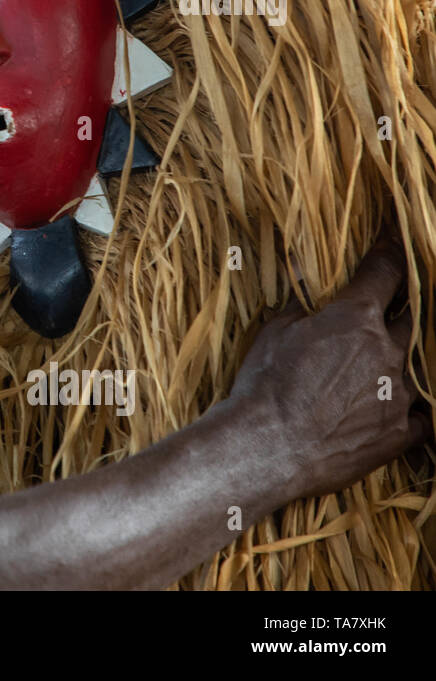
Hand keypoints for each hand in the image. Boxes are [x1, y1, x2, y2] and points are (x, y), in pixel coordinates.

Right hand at [229, 237, 429, 497]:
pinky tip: (394, 411)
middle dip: (402, 309)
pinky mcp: (399, 433)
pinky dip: (408, 410)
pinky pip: (421, 417)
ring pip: (417, 368)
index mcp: (355, 318)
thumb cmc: (264, 384)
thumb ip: (300, 307)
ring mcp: (399, 394)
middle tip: (386, 310)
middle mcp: (387, 351)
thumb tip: (303, 283)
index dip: (391, 251)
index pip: (385, 272)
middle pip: (411, 319)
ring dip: (400, 363)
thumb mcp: (273, 333)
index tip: (394, 237)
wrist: (268, 446)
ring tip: (378, 369)